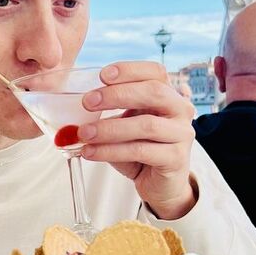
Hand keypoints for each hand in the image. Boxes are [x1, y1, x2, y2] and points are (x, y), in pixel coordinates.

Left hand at [78, 62, 196, 219]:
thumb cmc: (140, 150)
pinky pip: (141, 151)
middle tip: (88, 102)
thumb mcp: (124, 125)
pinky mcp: (176, 159)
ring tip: (84, 134)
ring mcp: (182, 134)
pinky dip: (111, 151)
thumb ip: (109, 114)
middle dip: (117, 94)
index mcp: (169, 95)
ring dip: (110, 128)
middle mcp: (181, 110)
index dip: (130, 70)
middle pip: (154, 92)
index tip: (102, 75)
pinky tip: (91, 152)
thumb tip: (73, 113)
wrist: (161, 184)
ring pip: (146, 125)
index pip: (155, 72)